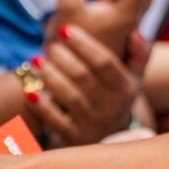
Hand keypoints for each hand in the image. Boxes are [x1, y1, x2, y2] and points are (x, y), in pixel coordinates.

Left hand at [32, 27, 145, 147]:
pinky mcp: (74, 138)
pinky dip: (41, 106)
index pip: (104, 62)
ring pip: (68, 96)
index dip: (84, 45)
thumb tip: (135, 34)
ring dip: (50, 76)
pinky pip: (55, 120)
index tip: (65, 30)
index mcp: (125, 88)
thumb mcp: (133, 78)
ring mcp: (92, 124)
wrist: (109, 136)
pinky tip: (29, 91)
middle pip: (83, 77)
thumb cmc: (115, 96)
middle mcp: (111, 107)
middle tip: (49, 46)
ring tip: (36, 60)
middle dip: (62, 58)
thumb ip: (138, 54)